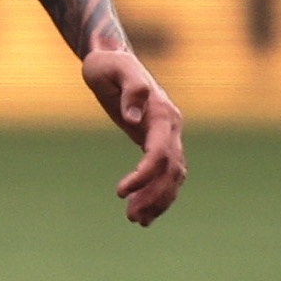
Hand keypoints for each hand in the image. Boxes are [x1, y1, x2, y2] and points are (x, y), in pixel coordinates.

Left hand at [81, 47, 185, 224]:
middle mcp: (171, 126)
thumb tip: (132, 118)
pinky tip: (143, 212)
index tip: (120, 191)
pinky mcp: (157, 141)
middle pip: (171, 170)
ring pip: (172, 176)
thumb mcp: (110, 68)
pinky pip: (165, 173)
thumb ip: (128, 87)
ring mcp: (168, 135)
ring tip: (135, 220)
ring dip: (157, 200)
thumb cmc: (107, 64)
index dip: (144, 175)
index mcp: (162, 112)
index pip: (160, 152)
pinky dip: (158, 193)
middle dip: (153, 195)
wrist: (111, 60)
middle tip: (130, 217)